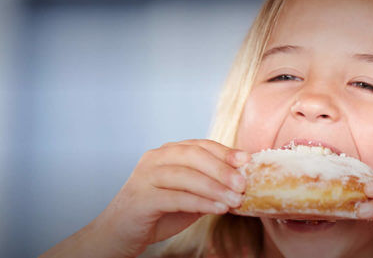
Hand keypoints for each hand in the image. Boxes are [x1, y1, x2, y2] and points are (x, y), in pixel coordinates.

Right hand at [41, 139, 249, 257]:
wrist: (118, 234)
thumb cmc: (157, 213)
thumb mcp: (188, 195)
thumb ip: (209, 185)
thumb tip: (242, 181)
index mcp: (166, 153)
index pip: (199, 145)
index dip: (225, 151)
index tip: (247, 160)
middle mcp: (153, 160)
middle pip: (192, 156)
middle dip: (222, 169)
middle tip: (243, 184)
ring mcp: (144, 177)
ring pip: (185, 176)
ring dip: (215, 188)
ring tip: (235, 200)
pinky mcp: (140, 199)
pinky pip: (175, 197)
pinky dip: (200, 202)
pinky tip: (218, 209)